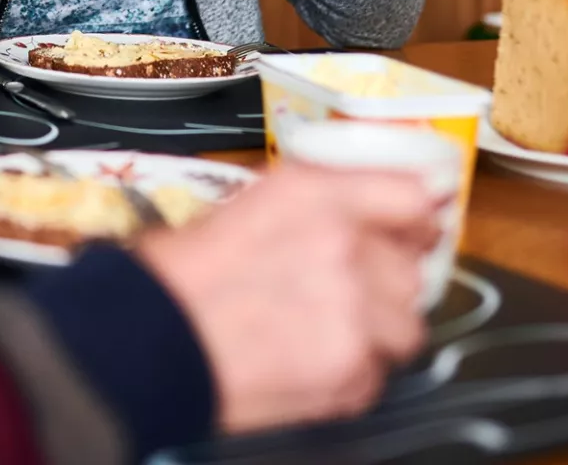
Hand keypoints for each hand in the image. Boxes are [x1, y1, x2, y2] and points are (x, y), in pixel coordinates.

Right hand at [136, 162, 437, 433]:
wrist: (150, 338)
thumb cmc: (178, 274)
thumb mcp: (245, 204)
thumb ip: (314, 203)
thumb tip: (361, 215)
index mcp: (314, 193)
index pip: (411, 196)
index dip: (417, 218)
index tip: (417, 231)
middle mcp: (344, 243)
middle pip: (411, 268)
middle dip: (386, 284)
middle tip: (348, 296)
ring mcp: (354, 309)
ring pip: (405, 326)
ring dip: (376, 333)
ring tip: (325, 336)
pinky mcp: (351, 369)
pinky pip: (377, 373)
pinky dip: (350, 374)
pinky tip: (306, 363)